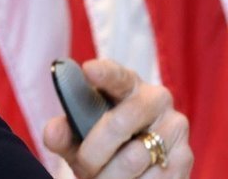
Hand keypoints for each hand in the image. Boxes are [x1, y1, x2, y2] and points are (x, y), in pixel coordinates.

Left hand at [43, 59, 192, 177]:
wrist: (135, 166)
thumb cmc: (100, 142)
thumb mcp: (79, 137)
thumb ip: (64, 133)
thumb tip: (53, 132)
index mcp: (126, 84)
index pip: (116, 75)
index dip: (103, 73)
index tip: (88, 70)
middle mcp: (156, 98)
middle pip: (118, 125)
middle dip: (92, 154)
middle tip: (82, 169)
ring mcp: (174, 127)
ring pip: (133, 159)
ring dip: (109, 176)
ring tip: (100, 178)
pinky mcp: (185, 157)